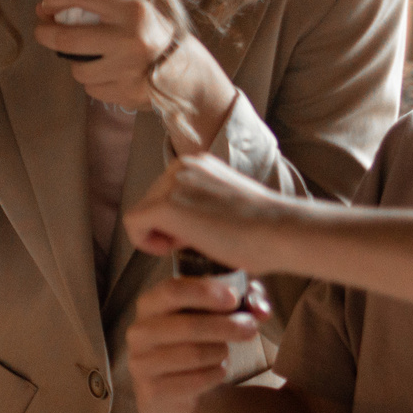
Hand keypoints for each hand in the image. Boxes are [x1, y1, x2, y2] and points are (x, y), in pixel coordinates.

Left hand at [36, 0, 226, 133]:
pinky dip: (94, 81)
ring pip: (77, 68)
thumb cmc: (158, 36)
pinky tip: (107, 73)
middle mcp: (129, 40)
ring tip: (89, 55)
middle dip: (46, 33)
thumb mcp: (142, 7)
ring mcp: (126, 71)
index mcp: (134, 11)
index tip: (47, 2)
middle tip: (43, 29)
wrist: (189, 75)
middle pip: (67, 38)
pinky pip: (91, 88)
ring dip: (76, 61)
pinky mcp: (125, 95)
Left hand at [123, 153, 295, 271]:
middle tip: (198, 241)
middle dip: (166, 227)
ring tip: (193, 243)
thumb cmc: (264, 228)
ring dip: (160, 235)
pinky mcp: (165, 205)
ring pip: (141, 214)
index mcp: (198, 163)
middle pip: (150, 202)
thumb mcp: (227, 204)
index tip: (201, 233)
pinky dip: (146, 243)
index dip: (176, 220)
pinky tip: (174, 249)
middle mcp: (182, 165)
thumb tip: (184, 221)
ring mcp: (173, 182)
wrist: (280, 231)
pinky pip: (133, 225)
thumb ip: (202, 204)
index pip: (166, 193)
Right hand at [124, 273, 259, 412]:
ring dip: (220, 352)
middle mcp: (139, 333)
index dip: (205, 292)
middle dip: (226, 326)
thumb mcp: (215, 312)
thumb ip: (243, 301)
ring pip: (195, 355)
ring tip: (224, 351)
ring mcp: (142, 364)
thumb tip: (261, 310)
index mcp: (149, 304)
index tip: (234, 298)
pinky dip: (215, 374)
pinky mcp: (153, 392)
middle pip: (187, 326)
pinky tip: (216, 370)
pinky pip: (195, 381)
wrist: (171, 386)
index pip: (172, 290)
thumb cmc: (196, 338)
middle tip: (251, 328)